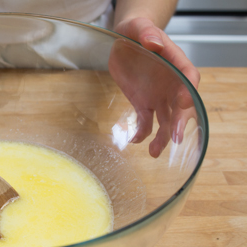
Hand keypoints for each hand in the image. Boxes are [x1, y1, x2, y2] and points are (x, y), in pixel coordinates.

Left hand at [110, 17, 199, 157]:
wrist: (125, 41)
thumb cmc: (137, 32)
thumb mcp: (140, 27)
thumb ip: (147, 33)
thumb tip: (153, 43)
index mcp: (176, 64)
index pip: (189, 79)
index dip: (188, 92)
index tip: (183, 102)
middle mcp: (171, 84)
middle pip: (181, 106)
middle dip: (180, 122)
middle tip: (176, 138)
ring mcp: (158, 96)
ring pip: (165, 120)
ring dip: (162, 136)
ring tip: (154, 152)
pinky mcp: (142, 103)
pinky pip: (145, 121)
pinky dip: (141, 133)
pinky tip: (135, 141)